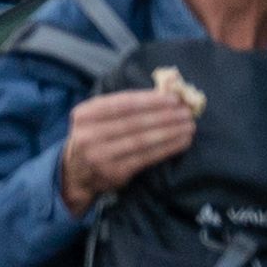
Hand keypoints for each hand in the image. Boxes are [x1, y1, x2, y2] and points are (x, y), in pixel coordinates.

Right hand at [57, 67, 206, 211]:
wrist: (77, 175)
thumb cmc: (95, 138)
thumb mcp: (97, 118)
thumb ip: (123, 105)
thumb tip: (165, 91)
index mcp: (84, 115)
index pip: (121, 103)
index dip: (150, 100)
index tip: (173, 98)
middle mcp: (88, 134)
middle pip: (134, 122)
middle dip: (165, 116)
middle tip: (187, 112)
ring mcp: (100, 155)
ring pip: (142, 140)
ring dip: (170, 132)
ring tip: (189, 126)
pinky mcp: (114, 172)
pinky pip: (146, 157)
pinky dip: (167, 148)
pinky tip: (182, 142)